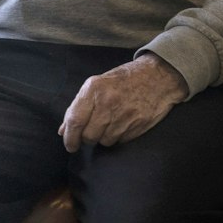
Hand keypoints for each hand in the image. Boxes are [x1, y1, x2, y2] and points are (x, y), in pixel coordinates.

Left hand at [59, 55, 188, 151]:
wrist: (159, 76)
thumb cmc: (124, 79)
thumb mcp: (98, 85)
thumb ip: (79, 107)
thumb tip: (63, 130)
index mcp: (94, 89)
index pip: (75, 121)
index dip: (70, 137)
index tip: (70, 145)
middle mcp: (107, 103)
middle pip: (89, 136)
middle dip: (87, 138)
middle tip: (93, 130)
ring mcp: (124, 115)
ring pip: (104, 141)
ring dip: (104, 137)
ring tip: (111, 123)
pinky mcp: (138, 125)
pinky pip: (120, 141)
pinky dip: (119, 137)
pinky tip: (123, 123)